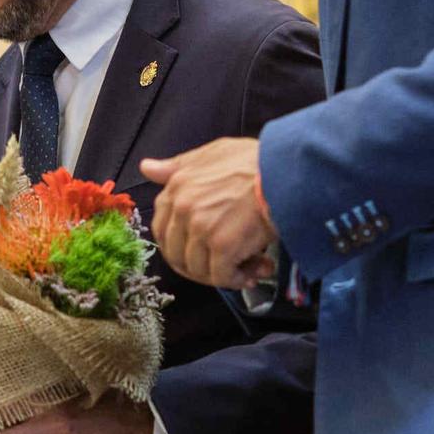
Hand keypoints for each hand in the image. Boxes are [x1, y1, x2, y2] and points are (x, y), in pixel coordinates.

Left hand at [139, 138, 276, 288]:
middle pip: (177, 255)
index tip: (199, 251)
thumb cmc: (256, 160)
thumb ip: (178, 166)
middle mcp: (183, 209)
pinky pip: (221, 276)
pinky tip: (255, 272)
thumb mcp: (212, 153)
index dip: (179, 246)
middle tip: (224, 266)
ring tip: (248, 268)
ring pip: (198, 269)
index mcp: (176, 187)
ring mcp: (201, 228)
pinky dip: (238, 280)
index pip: (161, 229)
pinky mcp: (222, 246)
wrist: (287, 170)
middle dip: (199, 266)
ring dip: (223, 275)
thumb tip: (146, 168)